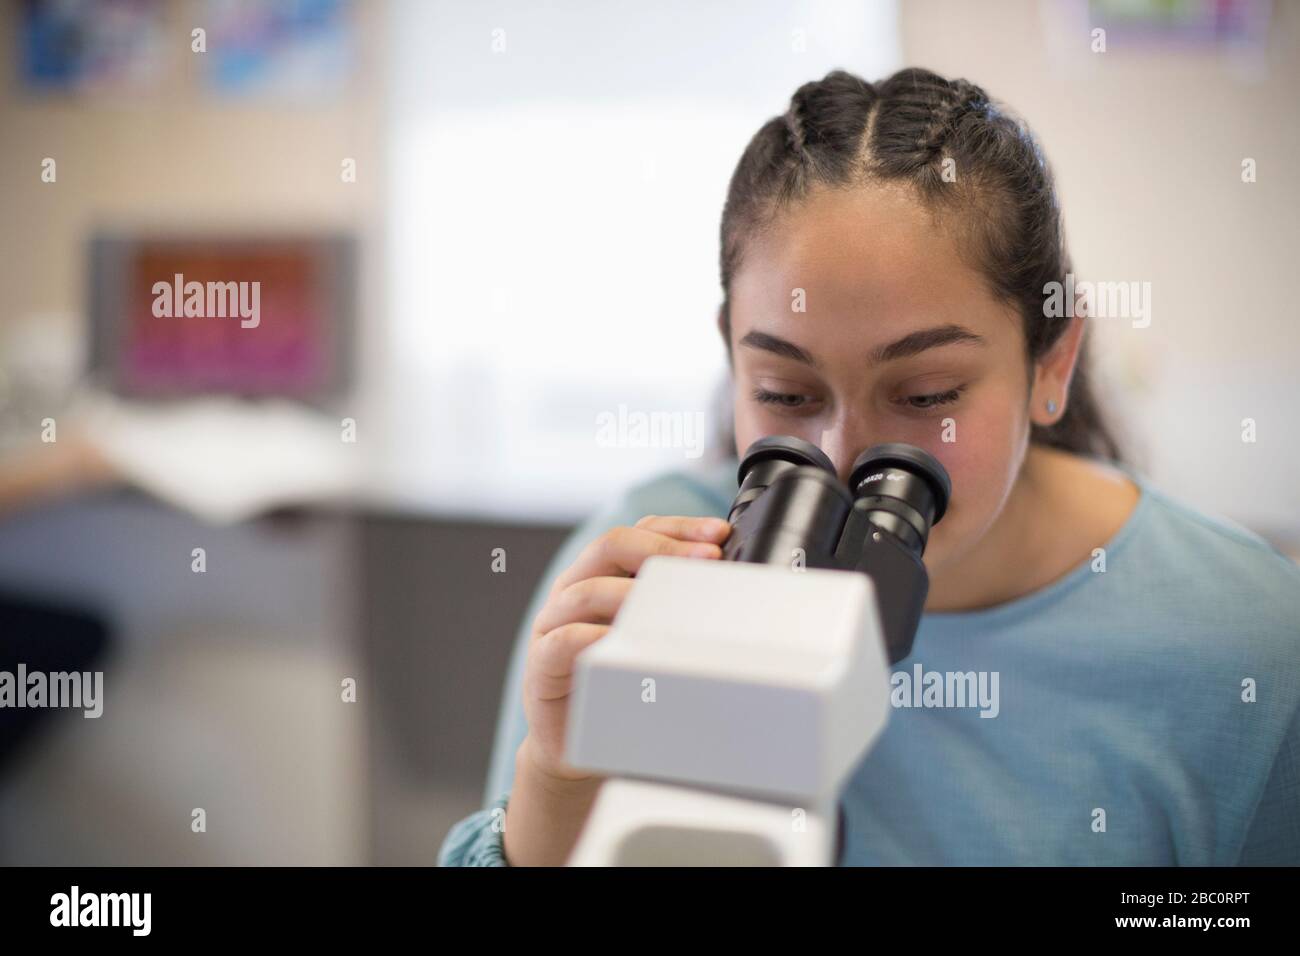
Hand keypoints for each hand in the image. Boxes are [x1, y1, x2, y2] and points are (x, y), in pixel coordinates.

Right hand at [518, 514, 730, 783]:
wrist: (576, 746)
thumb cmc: (618, 686)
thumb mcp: (650, 637)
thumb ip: (674, 608)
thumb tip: (732, 589)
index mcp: (602, 575)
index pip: (639, 532)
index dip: (678, 528)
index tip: (719, 534)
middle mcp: (574, 590)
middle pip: (611, 546)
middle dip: (662, 548)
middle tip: (704, 559)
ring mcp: (553, 624)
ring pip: (586, 590)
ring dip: (632, 591)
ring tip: (670, 602)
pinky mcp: (542, 664)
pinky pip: (563, 642)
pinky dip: (594, 639)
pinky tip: (623, 643)